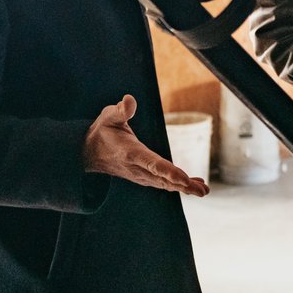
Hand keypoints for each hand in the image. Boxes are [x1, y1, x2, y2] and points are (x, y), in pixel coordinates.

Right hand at [83, 95, 208, 196]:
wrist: (88, 153)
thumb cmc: (103, 131)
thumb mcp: (108, 117)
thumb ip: (120, 110)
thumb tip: (129, 100)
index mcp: (130, 153)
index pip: (153, 164)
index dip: (169, 172)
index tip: (184, 180)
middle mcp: (136, 168)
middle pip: (163, 179)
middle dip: (183, 185)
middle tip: (203, 192)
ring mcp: (140, 175)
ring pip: (164, 183)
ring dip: (184, 188)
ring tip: (203, 191)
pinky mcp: (142, 176)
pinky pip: (162, 182)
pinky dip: (178, 185)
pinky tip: (195, 185)